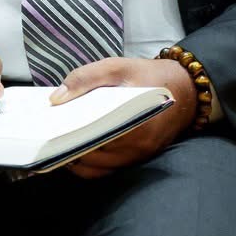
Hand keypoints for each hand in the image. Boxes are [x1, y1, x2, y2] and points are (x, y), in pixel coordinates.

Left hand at [50, 56, 197, 178]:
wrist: (187, 89)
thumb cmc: (152, 76)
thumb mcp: (119, 66)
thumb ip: (87, 77)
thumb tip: (56, 99)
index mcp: (134, 122)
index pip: (92, 139)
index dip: (68, 139)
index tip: (49, 133)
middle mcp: (138, 146)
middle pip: (91, 157)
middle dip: (68, 149)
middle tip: (49, 139)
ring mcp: (139, 156)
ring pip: (97, 169)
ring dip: (76, 159)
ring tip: (60, 144)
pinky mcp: (138, 159)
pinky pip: (107, 170)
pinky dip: (89, 163)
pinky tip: (78, 149)